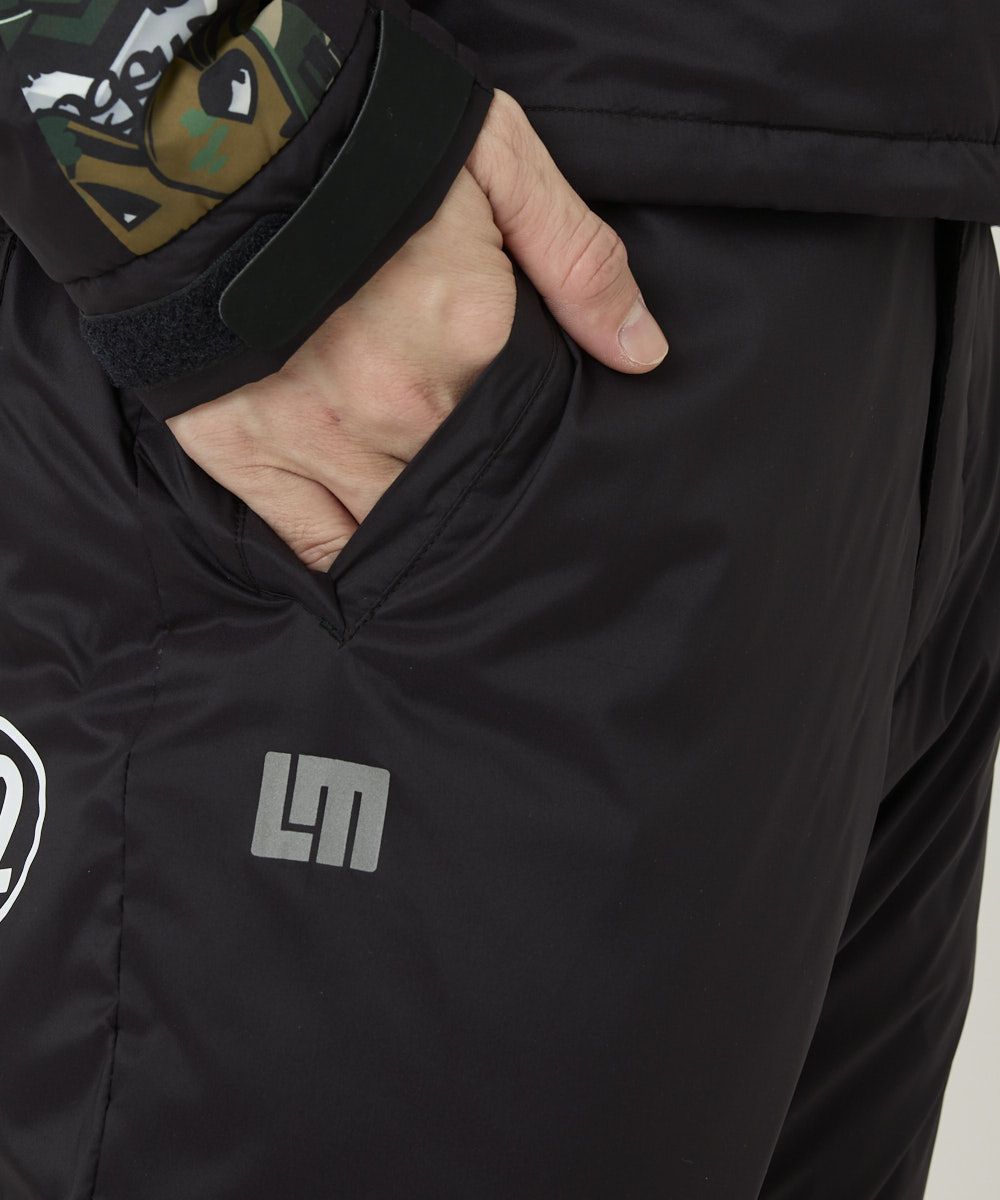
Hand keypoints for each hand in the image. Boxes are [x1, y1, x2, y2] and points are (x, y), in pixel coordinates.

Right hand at [166, 90, 668, 571]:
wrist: (196, 129)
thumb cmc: (354, 133)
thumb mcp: (495, 157)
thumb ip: (577, 257)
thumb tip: (644, 354)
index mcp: (471, 340)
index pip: (526, 431)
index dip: (533, 445)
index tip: (531, 446)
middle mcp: (402, 408)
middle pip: (465, 484)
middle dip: (482, 491)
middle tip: (491, 497)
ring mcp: (320, 437)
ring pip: (398, 525)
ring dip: (423, 532)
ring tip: (443, 539)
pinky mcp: (246, 450)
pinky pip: (315, 544)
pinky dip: (350, 561)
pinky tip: (376, 567)